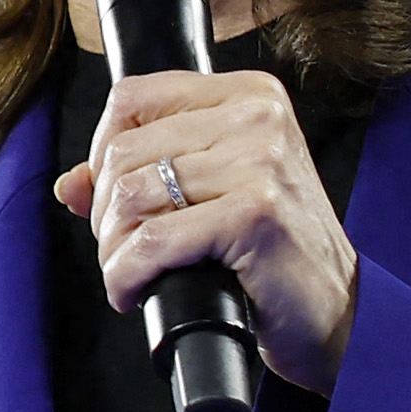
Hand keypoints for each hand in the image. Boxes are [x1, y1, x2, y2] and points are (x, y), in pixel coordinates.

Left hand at [64, 68, 359, 395]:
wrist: (339, 316)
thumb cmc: (275, 256)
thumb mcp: (212, 196)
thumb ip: (142, 177)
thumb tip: (70, 183)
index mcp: (249, 95)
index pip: (132, 99)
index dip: (102, 154)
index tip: (113, 200)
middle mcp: (258, 116)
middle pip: (123, 151)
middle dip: (105, 213)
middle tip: (125, 251)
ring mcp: (261, 162)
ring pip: (130, 197)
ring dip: (113, 251)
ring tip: (131, 275)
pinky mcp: (255, 214)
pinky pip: (151, 242)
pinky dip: (126, 276)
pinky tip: (134, 293)